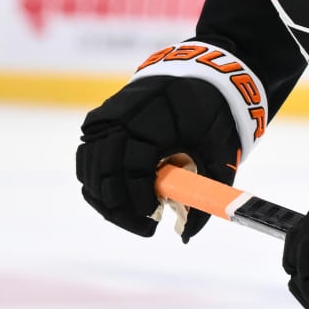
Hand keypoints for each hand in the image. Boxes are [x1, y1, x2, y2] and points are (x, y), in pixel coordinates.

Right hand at [77, 75, 241, 239]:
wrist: (203, 72)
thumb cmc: (215, 113)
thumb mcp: (220, 153)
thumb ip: (204, 194)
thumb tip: (187, 236)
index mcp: (152, 123)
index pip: (131, 172)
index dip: (138, 202)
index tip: (154, 221)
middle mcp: (122, 118)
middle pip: (104, 175)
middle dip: (120, 209)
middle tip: (146, 227)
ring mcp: (107, 116)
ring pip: (89, 170)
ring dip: (106, 198)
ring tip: (133, 214)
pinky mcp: (101, 118)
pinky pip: (89, 157)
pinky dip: (99, 180)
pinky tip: (119, 195)